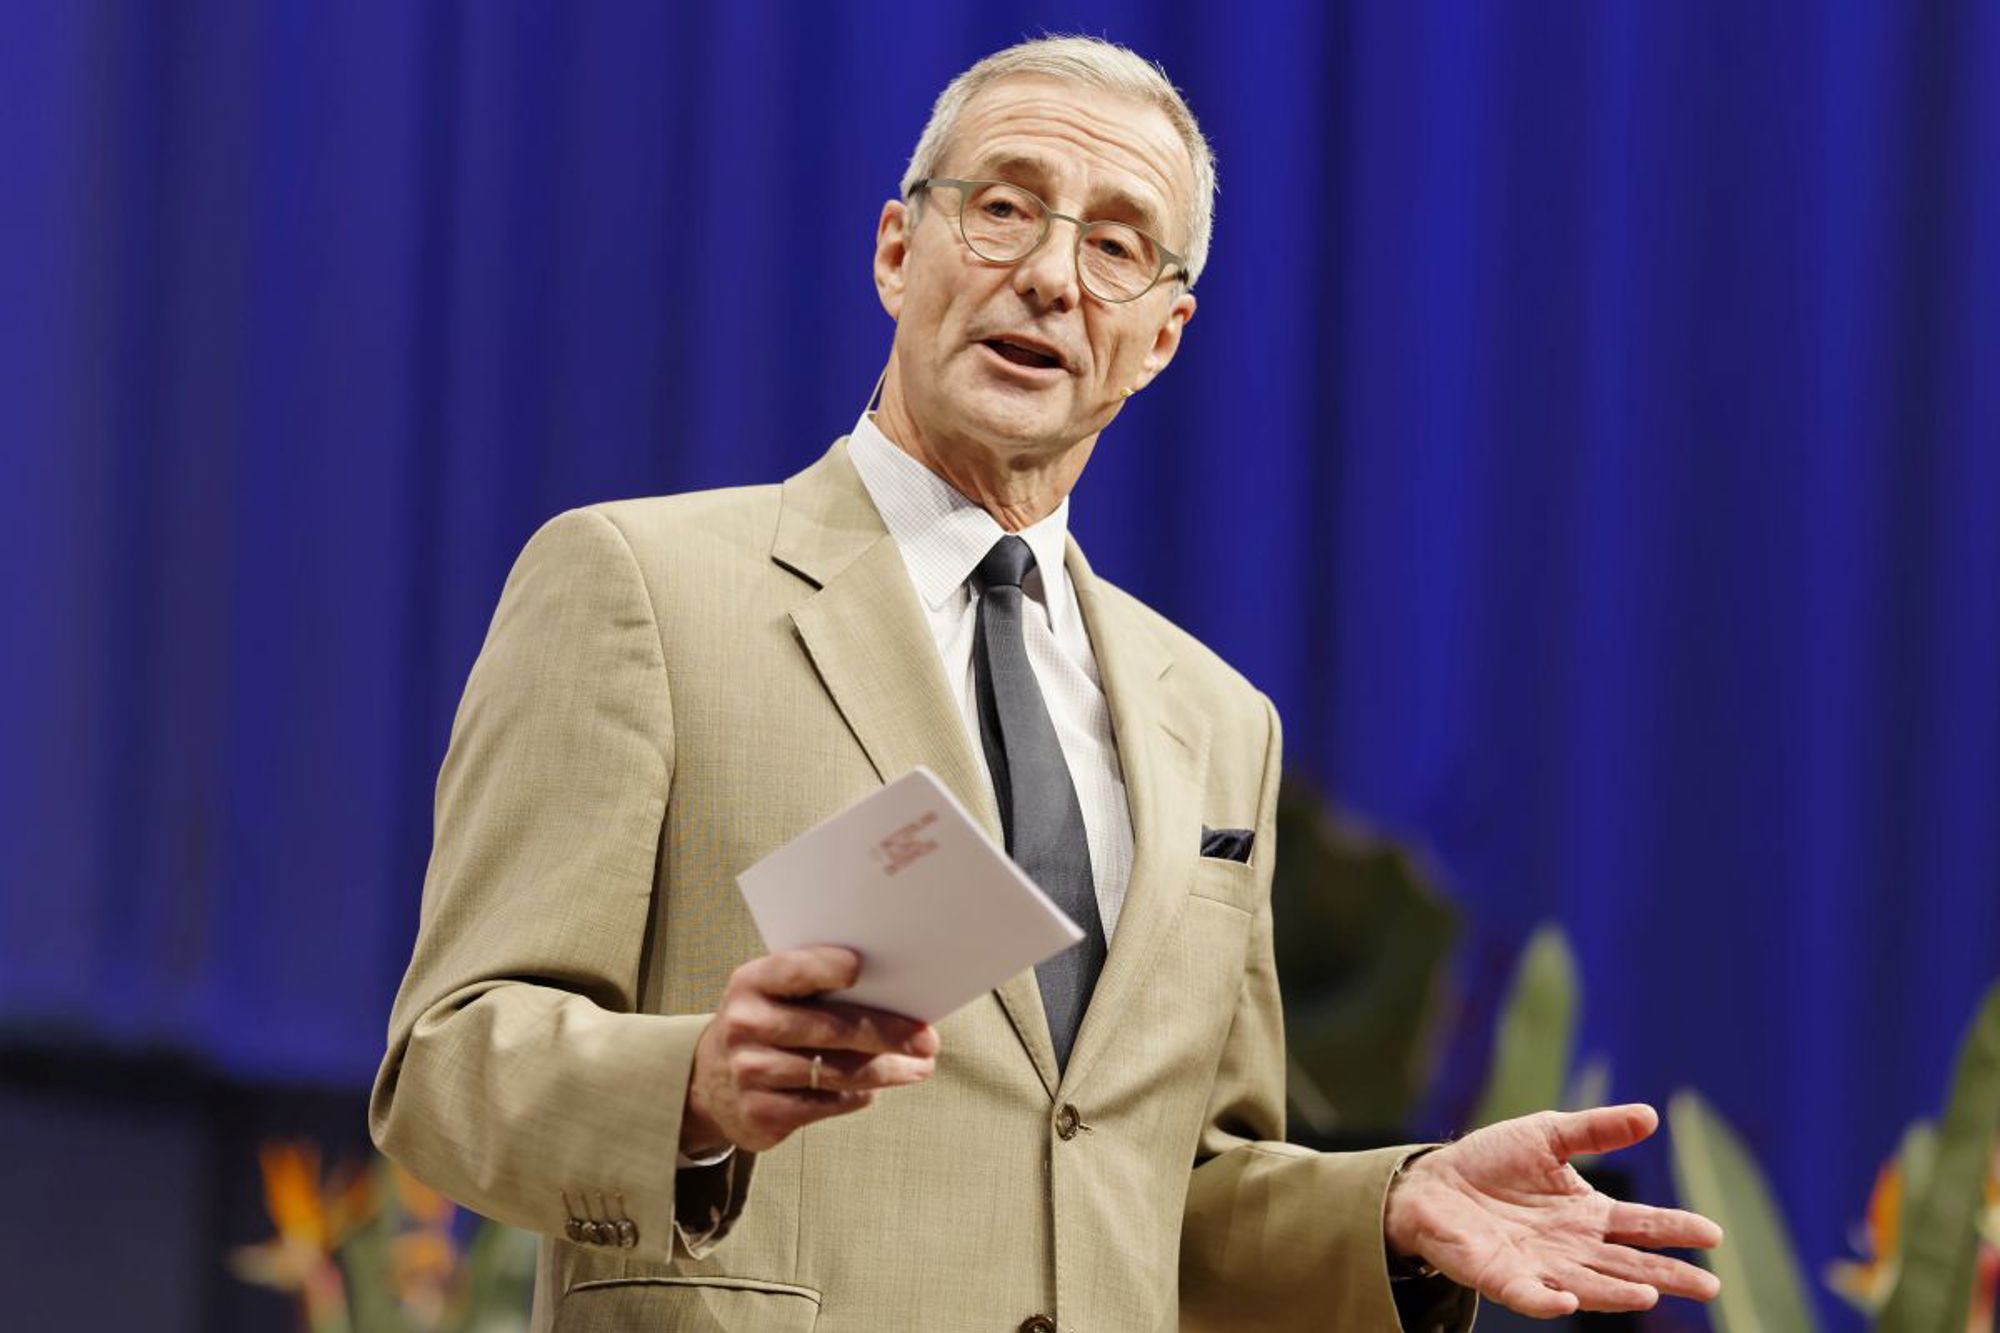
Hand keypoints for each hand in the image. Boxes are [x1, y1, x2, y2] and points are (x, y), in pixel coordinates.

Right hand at [681, 946, 938, 1153]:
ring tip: (920, 1067)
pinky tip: (877, 1088)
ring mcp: (751, 1073)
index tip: (867, 968)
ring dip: (889, 1071)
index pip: (795, 970)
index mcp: (750, 983)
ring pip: (838, 1072)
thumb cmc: (763, 1024)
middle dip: (889, 1034)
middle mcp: (746, 1026)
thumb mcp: (771, 995)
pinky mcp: (762, 1113)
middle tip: (928, 1040)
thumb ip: (815, 987)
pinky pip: (827, 1104)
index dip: (830, 968)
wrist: (708, 1082)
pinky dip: (859, 1095)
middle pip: (832, 1029)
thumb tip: (895, 992)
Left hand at [1383, 1104, 1722, 1317]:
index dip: (1676, 1229)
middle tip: (1709, 1284)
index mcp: (1587, 1214)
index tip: (1713, 1234)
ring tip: (1650, 1293)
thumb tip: (1651, 1115)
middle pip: (1629, 1265)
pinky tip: (1567, 1301)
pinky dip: (1548, 1301)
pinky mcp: (1502, 1278)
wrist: (1434, 1182)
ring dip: (1618, 1293)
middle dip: (1668, 1275)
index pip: (1642, 1224)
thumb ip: (1596, 1130)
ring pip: (1589, 1286)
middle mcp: (1572, 1247)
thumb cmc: (1491, 1162)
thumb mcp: (1548, 1135)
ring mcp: (1540, 1266)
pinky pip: (1529, 1296)